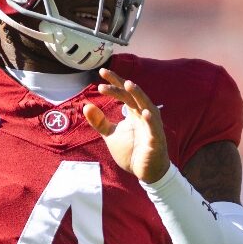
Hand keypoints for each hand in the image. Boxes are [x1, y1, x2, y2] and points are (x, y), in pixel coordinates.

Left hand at [83, 68, 170, 183]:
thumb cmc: (131, 151)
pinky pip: (154, 128)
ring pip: (146, 107)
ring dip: (138, 95)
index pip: (123, 93)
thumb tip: (86, 106)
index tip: (101, 72)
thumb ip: (99, 121)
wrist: (144, 172)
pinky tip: (144, 112)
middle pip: (133, 96)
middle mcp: (144, 115)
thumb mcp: (111, 135)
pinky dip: (150, 120)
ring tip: (128, 84)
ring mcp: (151, 126)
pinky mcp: (156, 140)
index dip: (114, 82)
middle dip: (121, 84)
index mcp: (134, 112)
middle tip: (105, 76)